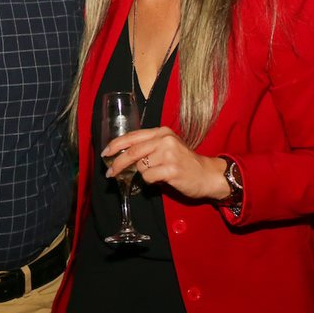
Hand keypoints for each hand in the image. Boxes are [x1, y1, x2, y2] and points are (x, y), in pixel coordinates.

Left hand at [102, 127, 229, 200]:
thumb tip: (121, 154)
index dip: (116, 145)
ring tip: (157, 174)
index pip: (132, 136)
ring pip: (141, 167)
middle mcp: (165, 140)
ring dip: (143, 173)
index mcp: (161, 132)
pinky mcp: (172, 170)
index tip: (105, 153)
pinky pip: (149, 177)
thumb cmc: (184, 162)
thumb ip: (148, 147)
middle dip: (118, 163)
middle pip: (132, 152)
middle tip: (110, 172)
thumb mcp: (167, 147)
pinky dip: (151, 181)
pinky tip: (162, 179)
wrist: (208, 174)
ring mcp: (169, 154)